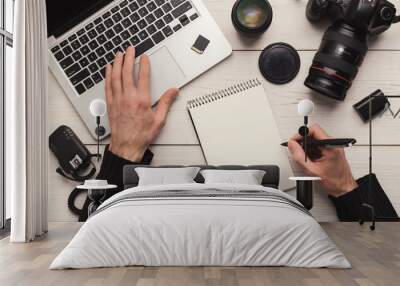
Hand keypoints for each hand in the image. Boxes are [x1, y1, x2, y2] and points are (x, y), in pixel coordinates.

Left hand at [105, 47, 178, 161]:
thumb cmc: (142, 135)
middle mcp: (128, 98)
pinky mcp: (110, 104)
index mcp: (142, 100)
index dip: (144, 64)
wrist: (127, 146)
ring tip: (118, 54)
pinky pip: (108, 86)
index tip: (144, 57)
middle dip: (128, 58)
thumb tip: (173, 91)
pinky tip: (109, 69)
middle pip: (127, 72)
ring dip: (117, 63)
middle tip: (130, 49)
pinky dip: (108, 75)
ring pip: (116, 76)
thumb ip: (166, 103)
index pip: (143, 76)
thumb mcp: (159, 120)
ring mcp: (118, 100)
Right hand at [288, 124, 357, 196]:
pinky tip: (311, 160)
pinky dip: (311, 151)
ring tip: (306, 158)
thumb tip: (292, 145)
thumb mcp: (312, 170)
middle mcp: (333, 143)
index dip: (301, 134)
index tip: (295, 141)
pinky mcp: (330, 149)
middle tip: (297, 150)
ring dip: (307, 147)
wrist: (343, 187)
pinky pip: (317, 145)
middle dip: (303, 141)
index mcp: (331, 146)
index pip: (314, 130)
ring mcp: (332, 146)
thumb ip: (299, 156)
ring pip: (314, 139)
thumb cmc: (334, 181)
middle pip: (313, 133)